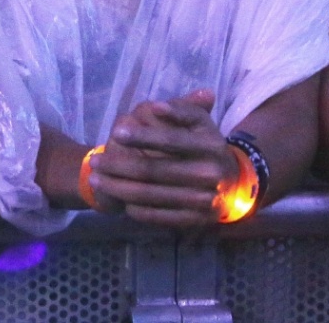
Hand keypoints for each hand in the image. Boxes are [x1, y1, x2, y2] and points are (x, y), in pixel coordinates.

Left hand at [88, 90, 234, 228]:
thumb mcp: (200, 122)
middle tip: (94, 160)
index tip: (116, 132)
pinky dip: (134, 208)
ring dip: (118, 188)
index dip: (142, 136)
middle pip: (154, 170)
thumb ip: (181, 109)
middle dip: (119, 165)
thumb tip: (156, 107)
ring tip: (96, 179)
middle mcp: (210, 174)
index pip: (171, 140)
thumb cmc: (205, 145)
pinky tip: (117, 197)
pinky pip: (157, 216)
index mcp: (211, 145)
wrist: (234, 185)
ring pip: (151, 195)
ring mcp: (203, 201)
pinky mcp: (195, 221)